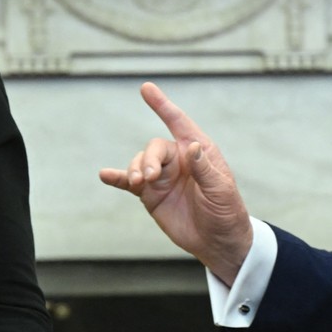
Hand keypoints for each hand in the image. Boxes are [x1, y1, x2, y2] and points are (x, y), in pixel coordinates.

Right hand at [98, 82, 253, 283]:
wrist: (218, 242)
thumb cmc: (226, 212)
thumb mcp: (220, 190)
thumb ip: (204, 169)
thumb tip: (191, 146)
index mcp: (200, 152)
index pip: (179, 123)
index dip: (163, 106)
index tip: (146, 88)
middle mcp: (179, 160)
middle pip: (155, 147)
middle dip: (148, 158)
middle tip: (148, 177)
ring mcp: (163, 177)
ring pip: (140, 162)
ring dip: (134, 169)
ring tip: (137, 182)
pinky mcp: (151, 195)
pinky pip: (129, 182)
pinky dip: (117, 177)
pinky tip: (104, 174)